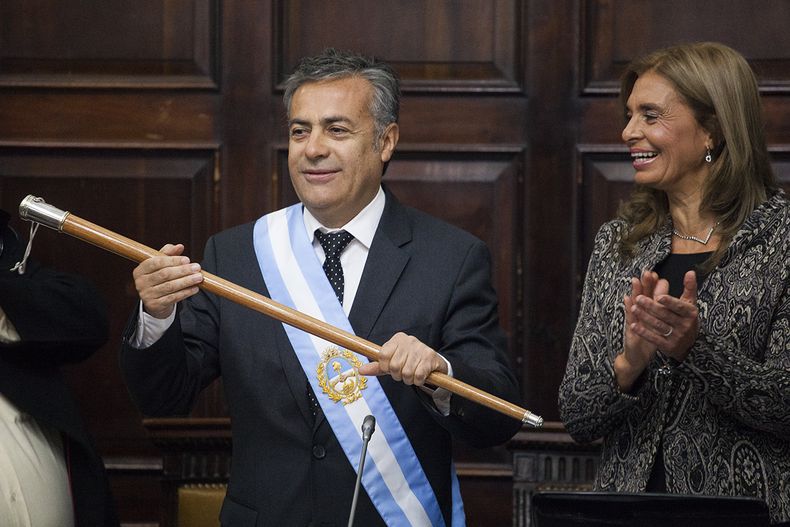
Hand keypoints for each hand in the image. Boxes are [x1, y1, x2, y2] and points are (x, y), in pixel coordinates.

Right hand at [132, 244, 202, 318]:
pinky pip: (173, 298)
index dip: (173, 260)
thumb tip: (179, 246)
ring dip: (187, 281)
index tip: (187, 259)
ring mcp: (146, 295)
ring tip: (199, 277)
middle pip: (164, 274)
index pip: (156, 262)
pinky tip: (195, 288)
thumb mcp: (162, 265)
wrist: (156, 301)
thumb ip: (169, 254)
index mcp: (140, 270)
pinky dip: (185, 292)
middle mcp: (140, 283)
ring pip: (170, 286)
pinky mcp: (154, 305)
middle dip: (183, 270)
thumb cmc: (160, 279)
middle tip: (197, 268)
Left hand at [357, 332, 447, 385]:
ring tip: (413, 374)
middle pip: (394, 366)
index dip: (385, 367)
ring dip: (409, 379)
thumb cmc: (409, 362)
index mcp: (397, 339)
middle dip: (398, 375)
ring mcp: (420, 348)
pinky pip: (418, 376)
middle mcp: (409, 340)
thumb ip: (377, 367)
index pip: (382, 355)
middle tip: (403, 373)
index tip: (391, 368)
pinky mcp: (430, 357)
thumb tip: (360, 371)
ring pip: (406, 373)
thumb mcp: (392, 362)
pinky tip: (421, 376)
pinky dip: (418, 381)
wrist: (433, 362)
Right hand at [615, 271, 659, 390]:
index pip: (651, 295)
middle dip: (645, 284)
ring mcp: (634, 320)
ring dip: (635, 291)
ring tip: (635, 280)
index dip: (653, 285)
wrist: (638, 356)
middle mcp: (640, 314)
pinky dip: (628, 308)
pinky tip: (626, 299)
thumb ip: (662, 311)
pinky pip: (629, 317)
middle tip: (647, 272)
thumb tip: (665, 297)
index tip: (655, 274)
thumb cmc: (649, 338)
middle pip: (642, 296)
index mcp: (649, 312)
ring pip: (635, 303)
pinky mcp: (630, 328)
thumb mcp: (658, 325)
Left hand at [630, 270, 698, 361]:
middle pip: (665, 315)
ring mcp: (677, 337)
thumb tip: (690, 271)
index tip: (658, 296)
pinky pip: (654, 338)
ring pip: (658, 325)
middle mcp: (685, 326)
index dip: (669, 301)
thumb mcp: (690, 304)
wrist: (688, 345)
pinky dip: (643, 332)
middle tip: (638, 298)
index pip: (679, 306)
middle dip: (651, 306)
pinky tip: (633, 325)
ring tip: (633, 308)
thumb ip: (689, 288)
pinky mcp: (668, 347)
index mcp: (691, 313)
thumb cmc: (686, 318)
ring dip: (645, 317)